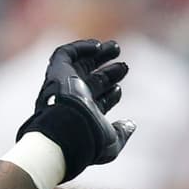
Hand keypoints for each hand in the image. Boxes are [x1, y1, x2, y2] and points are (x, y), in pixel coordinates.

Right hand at [17, 39, 134, 181]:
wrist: (68, 130)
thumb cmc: (89, 140)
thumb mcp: (111, 141)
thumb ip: (121, 132)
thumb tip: (131, 125)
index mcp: (83, 117)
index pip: (95, 102)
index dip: (109, 95)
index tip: (119, 90)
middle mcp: (72, 100)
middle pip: (90, 82)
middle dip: (108, 73)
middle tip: (125, 67)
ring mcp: (63, 85)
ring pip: (79, 65)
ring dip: (97, 56)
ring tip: (116, 48)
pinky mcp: (57, 72)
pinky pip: (65, 54)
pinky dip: (81, 47)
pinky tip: (98, 46)